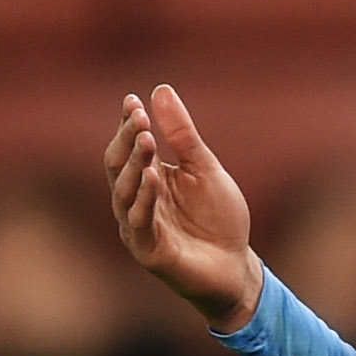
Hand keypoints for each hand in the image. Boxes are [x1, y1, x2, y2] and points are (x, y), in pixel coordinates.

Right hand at [106, 84, 266, 328]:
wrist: (236, 266)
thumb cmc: (219, 219)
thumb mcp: (205, 168)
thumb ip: (183, 135)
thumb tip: (160, 90)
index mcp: (147, 177)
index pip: (128, 146)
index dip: (128, 124)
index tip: (132, 100)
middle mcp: (136, 200)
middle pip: (118, 165)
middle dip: (127, 140)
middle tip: (139, 118)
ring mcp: (138, 226)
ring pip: (124, 192)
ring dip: (134, 165)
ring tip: (145, 141)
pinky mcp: (148, 250)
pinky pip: (140, 222)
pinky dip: (145, 199)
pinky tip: (152, 177)